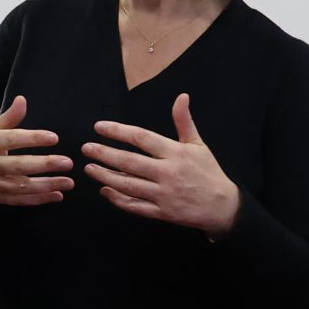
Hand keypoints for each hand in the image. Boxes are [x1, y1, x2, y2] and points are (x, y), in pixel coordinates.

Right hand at [0, 95, 71, 207]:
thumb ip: (8, 118)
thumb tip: (23, 100)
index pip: (12, 140)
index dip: (33, 138)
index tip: (54, 138)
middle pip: (19, 166)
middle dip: (45, 165)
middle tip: (67, 162)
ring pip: (23, 187)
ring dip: (48, 185)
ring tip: (69, 182)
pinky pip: (21, 200)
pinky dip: (40, 199)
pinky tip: (57, 195)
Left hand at [80, 95, 240, 234]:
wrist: (222, 206)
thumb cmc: (208, 172)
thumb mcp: (198, 144)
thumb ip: (184, 121)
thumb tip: (181, 96)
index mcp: (176, 153)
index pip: (141, 138)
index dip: (118, 131)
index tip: (99, 127)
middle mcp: (168, 173)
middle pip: (129, 162)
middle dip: (104, 154)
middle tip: (86, 148)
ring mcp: (163, 194)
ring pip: (127, 185)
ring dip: (105, 176)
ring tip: (89, 169)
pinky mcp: (162, 212)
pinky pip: (134, 206)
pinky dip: (117, 199)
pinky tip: (105, 190)